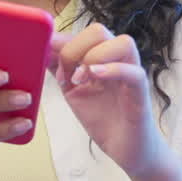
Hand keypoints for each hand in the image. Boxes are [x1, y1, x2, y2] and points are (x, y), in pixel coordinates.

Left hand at [50, 24, 172, 180]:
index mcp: (102, 57)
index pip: (81, 33)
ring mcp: (131, 75)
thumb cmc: (103, 119)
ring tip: (79, 80)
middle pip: (99, 31)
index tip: (45, 57)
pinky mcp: (141, 93)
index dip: (61, 40)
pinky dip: (112, 70)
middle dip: (74, 48)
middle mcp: (118, 60)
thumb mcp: (73, 91)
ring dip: (94, 57)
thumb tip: (40, 48)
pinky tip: (93, 78)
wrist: (126, 150)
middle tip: (65, 75)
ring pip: (123, 43)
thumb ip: (60, 69)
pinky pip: (134, 72)